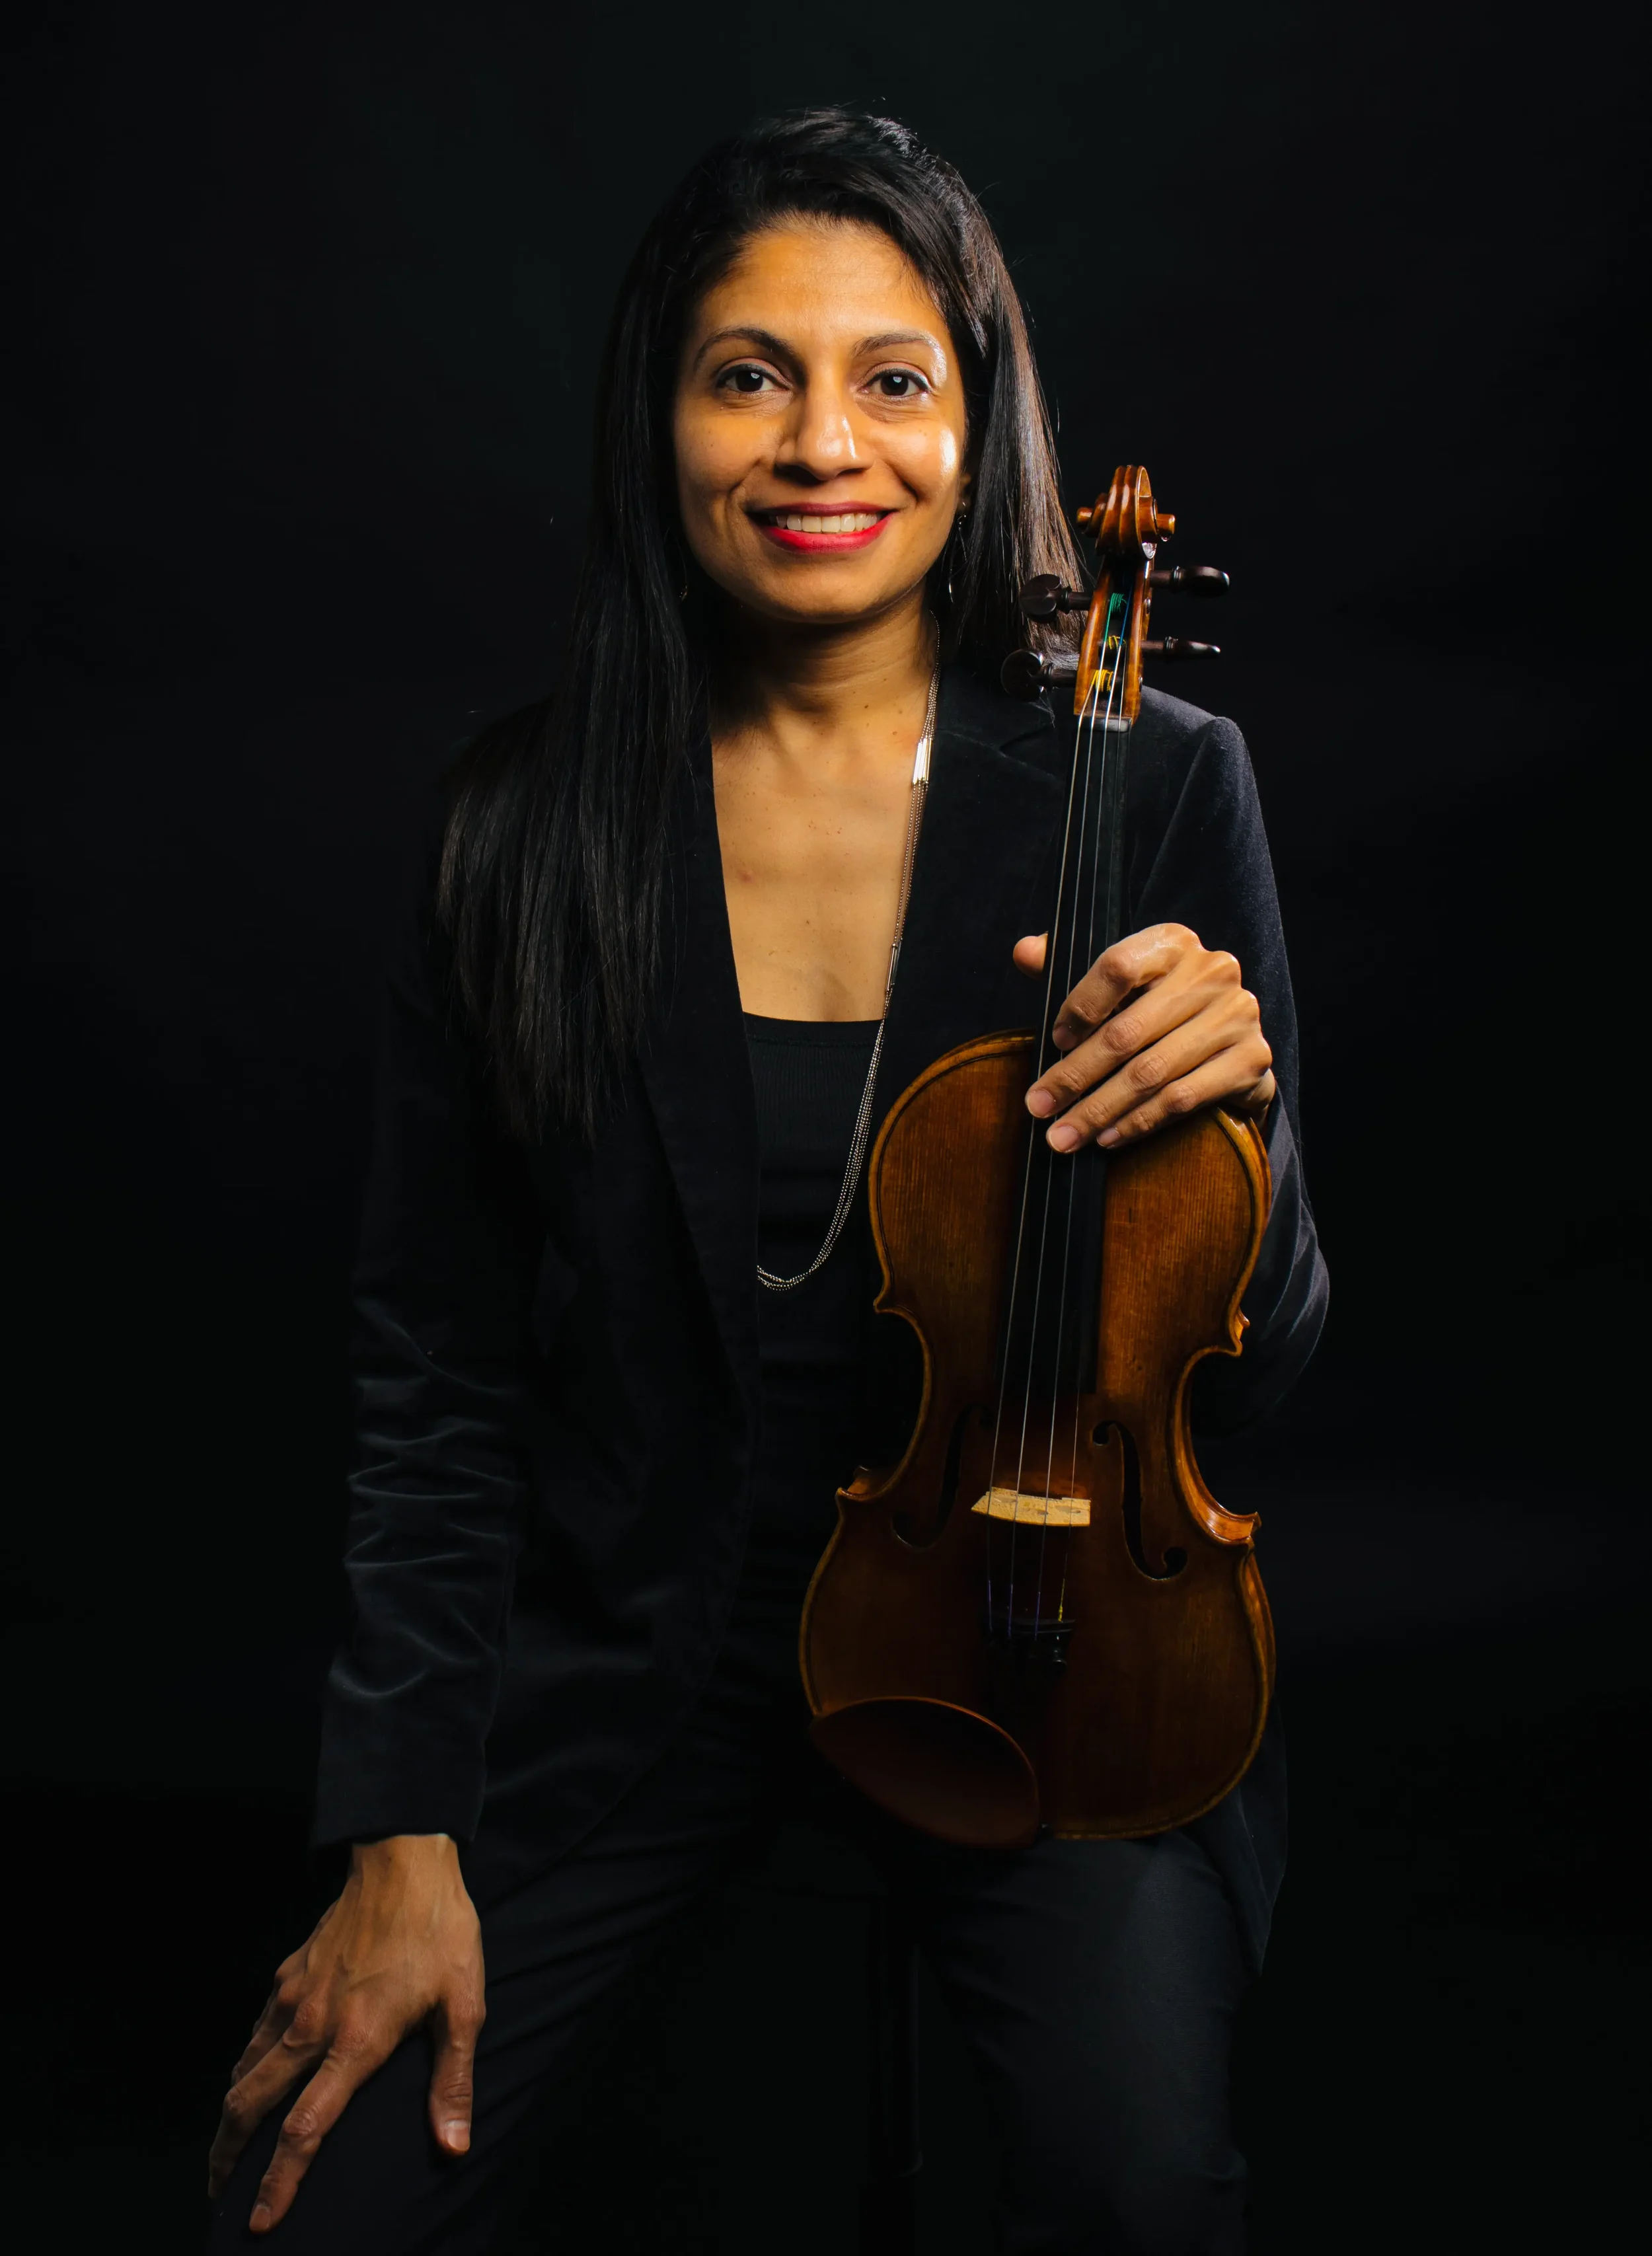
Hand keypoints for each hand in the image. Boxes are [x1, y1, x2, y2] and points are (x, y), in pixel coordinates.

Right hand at [207, 1834, 483, 2232]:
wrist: (402, 1860)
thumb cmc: (439, 1933)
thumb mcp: (463, 2006)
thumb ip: (452, 2080)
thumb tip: (454, 2146)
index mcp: (355, 2043)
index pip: (305, 2129)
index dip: (280, 2182)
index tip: (261, 2220)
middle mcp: (313, 2026)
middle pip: (250, 2106)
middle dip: (228, 2158)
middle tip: (220, 2195)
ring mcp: (294, 1998)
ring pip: (244, 2070)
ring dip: (231, 2116)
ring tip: (228, 2150)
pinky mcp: (288, 1976)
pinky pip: (256, 2034)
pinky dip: (245, 2067)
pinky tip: (251, 2079)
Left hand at [1014, 923, 1273, 1151]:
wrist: (1230, 1046)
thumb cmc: (1159, 1010)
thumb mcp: (1117, 984)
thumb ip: (1069, 966)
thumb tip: (1024, 952)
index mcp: (1173, 942)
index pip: (1117, 966)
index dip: (1080, 1006)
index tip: (1054, 1041)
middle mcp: (1212, 971)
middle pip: (1128, 1031)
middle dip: (1075, 1075)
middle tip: (1039, 1106)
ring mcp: (1237, 1015)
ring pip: (1151, 1072)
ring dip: (1100, 1109)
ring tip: (1064, 1135)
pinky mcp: (1251, 1059)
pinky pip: (1182, 1098)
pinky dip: (1139, 1122)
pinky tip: (1108, 1136)